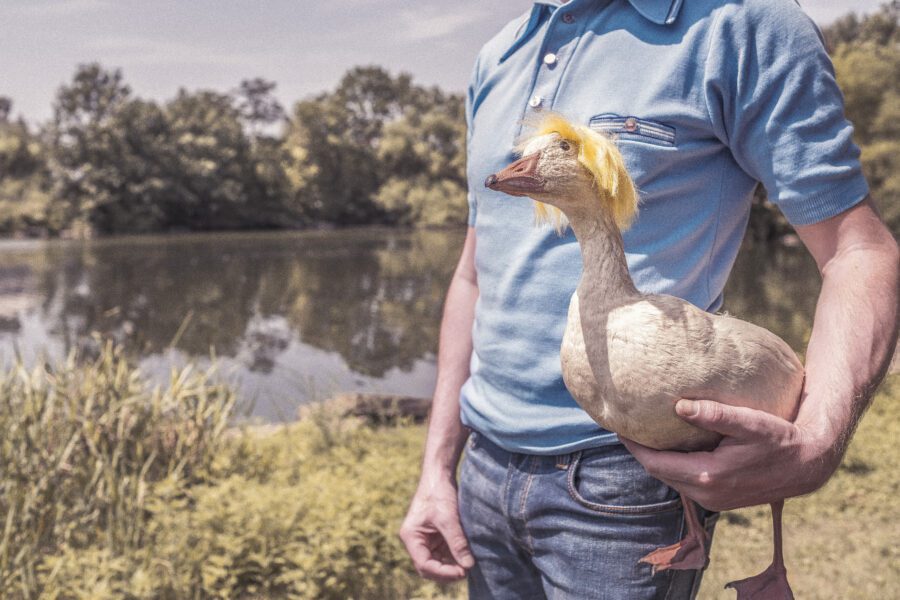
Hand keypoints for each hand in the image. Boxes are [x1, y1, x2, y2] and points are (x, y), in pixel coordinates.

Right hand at [399, 475, 473, 581]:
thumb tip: (468, 566)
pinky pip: (445, 552)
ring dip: (452, 565)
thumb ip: (457, 543)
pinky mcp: (436, 534)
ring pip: (438, 561)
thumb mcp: (449, 519)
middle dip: (447, 572)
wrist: (440, 474)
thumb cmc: (439, 493)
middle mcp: (416, 540)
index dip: (442, 572)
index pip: (424, 564)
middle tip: (465, 572)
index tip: (461, 572)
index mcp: (411, 536)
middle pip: (429, 566)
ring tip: (468, 565)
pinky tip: (467, 556)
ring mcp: (426, 538)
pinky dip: (455, 556)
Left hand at [620, 399, 841, 511]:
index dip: (634, 447)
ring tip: (642, 435)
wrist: (807, 466)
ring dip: (656, 460)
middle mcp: (707, 493)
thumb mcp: (749, 422)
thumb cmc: (780, 439)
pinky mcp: (720, 499)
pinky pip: (686, 482)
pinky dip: (673, 466)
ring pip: (672, 480)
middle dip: (640, 452)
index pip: (655, 463)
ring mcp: (714, 500)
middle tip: (625, 427)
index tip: (618, 427)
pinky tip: (670, 447)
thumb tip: (678, 405)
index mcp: (708, 476)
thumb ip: (714, 415)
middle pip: (659, 473)